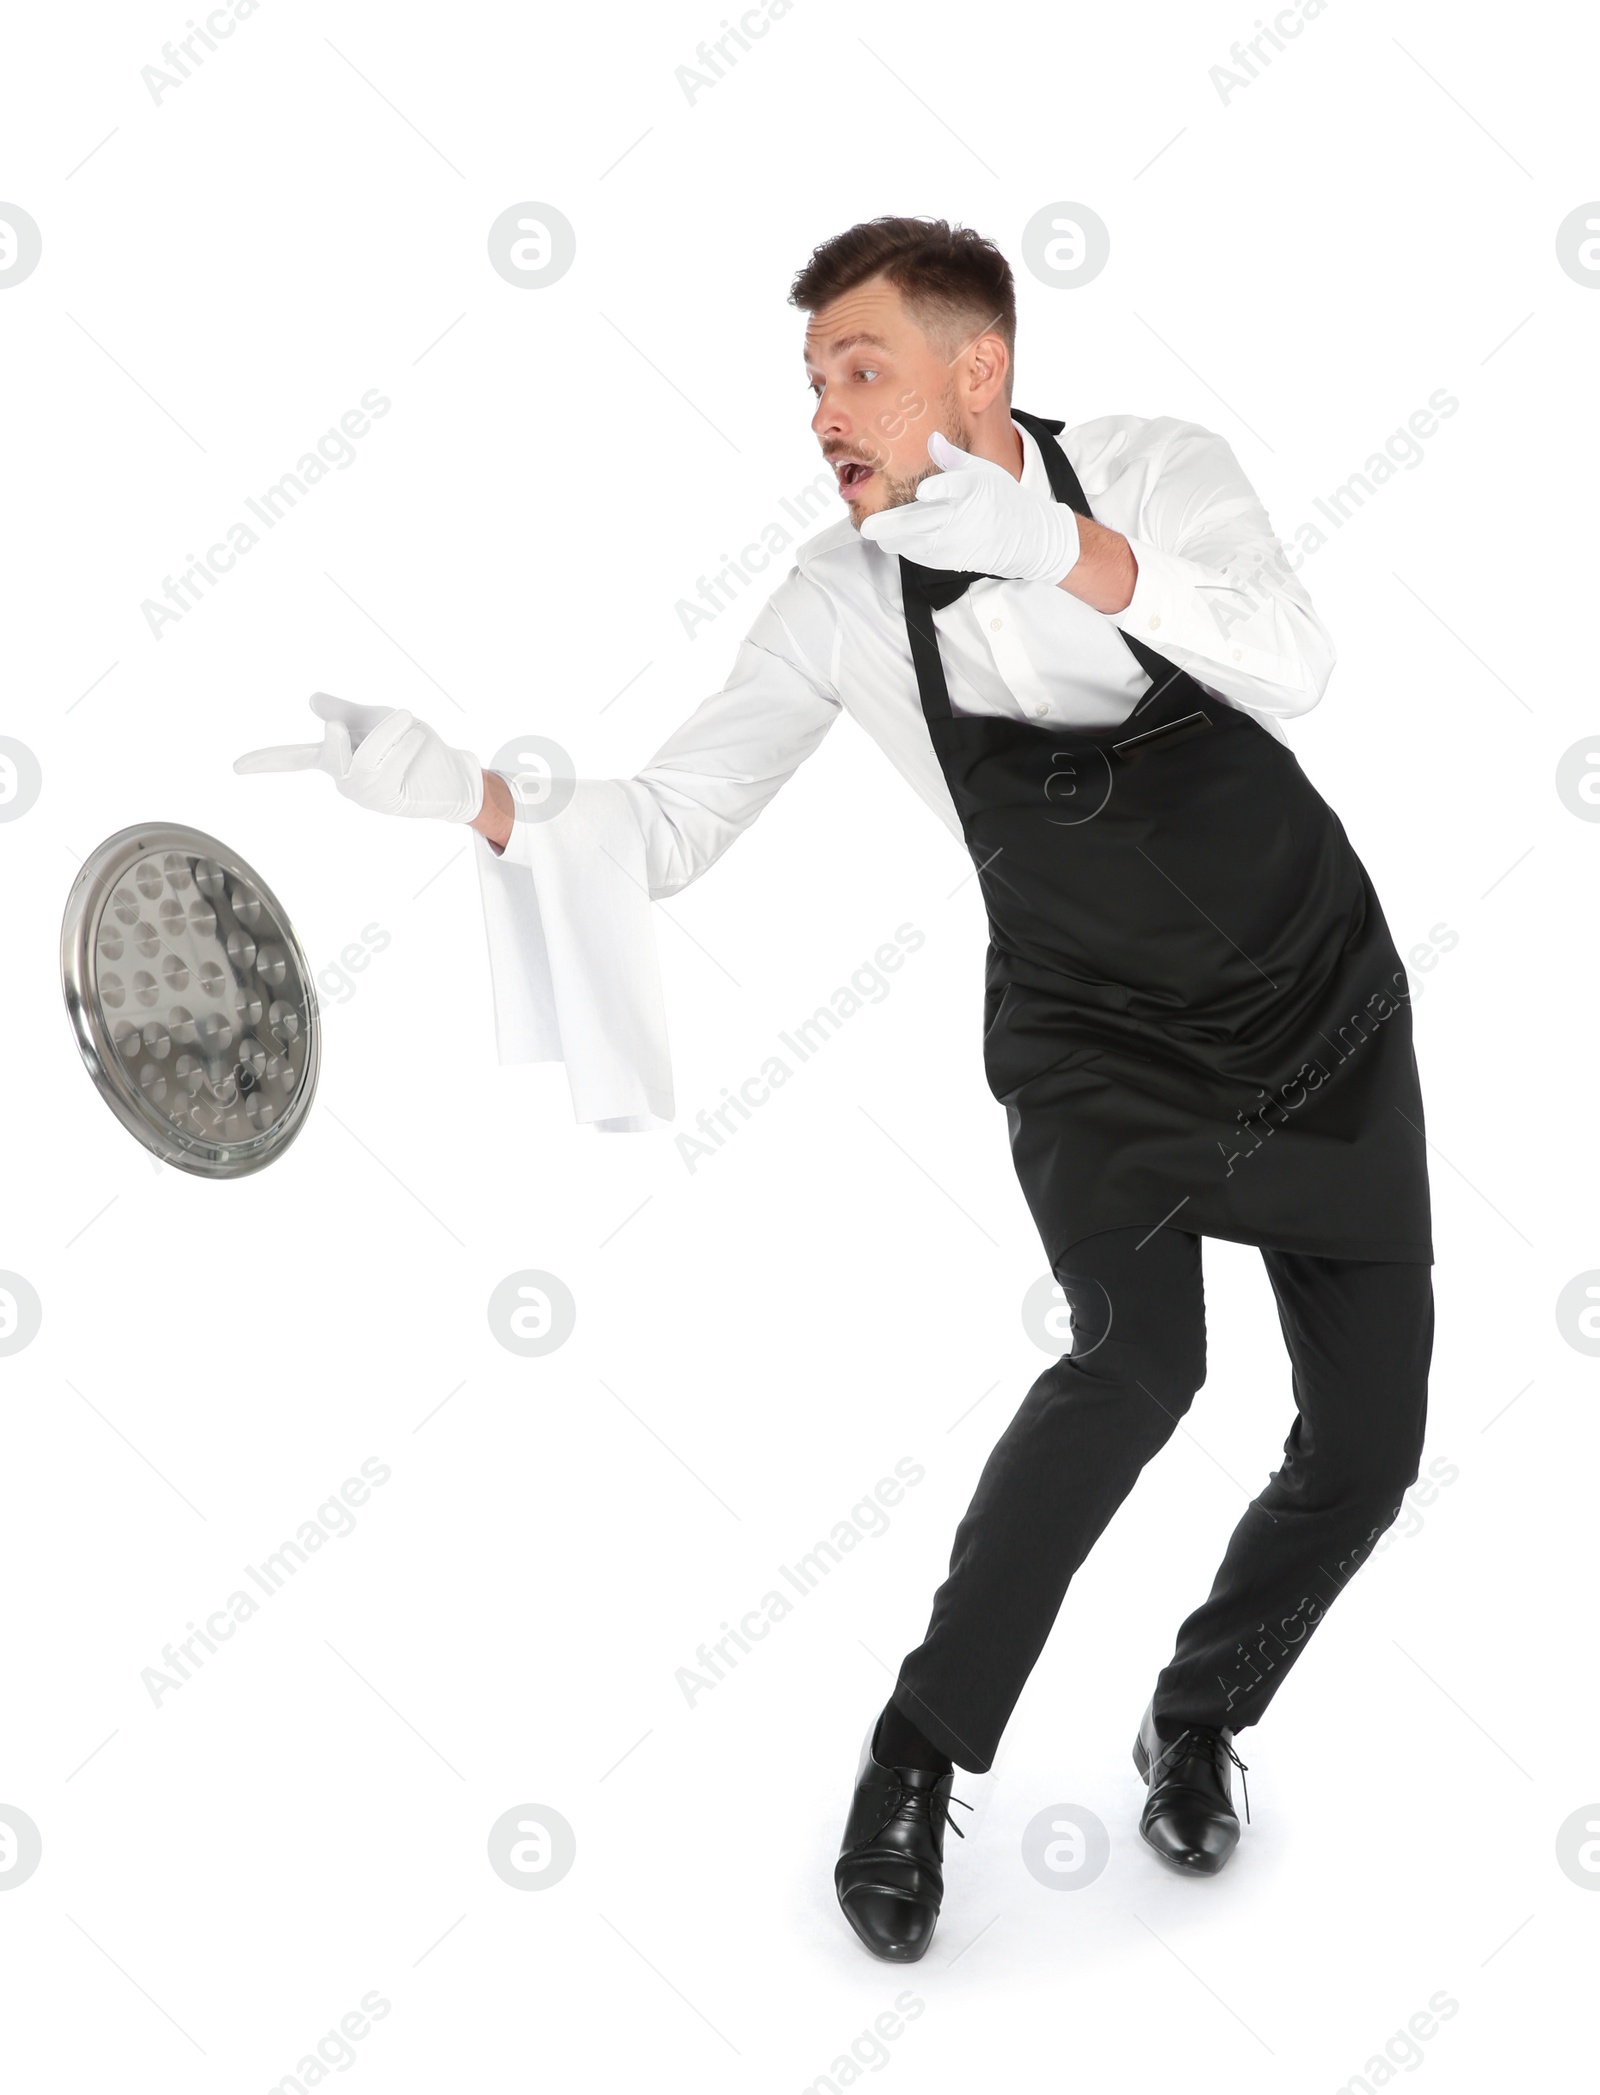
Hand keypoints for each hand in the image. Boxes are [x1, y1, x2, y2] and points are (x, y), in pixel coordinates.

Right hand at [234, 693, 484, 823]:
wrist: (450, 772)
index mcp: (335, 759)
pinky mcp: (388, 801)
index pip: (293, 758)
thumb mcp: (376, 718)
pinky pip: (389, 768)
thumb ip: (344, 712)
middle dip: (335, 739)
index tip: (235, 767)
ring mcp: (365, 794)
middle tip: (338, 725)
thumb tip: (312, 702)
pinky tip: (416, 739)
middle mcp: (344, 780)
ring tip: (408, 721)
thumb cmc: (413, 744)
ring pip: (366, 758)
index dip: (266, 760)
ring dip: (389, 731)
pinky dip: (404, 745)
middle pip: (328, 755)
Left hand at [860, 430, 1079, 583]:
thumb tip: (933, 439)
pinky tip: (891, 538)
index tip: (924, 491)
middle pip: (925, 523)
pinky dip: (902, 545)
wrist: (1026, 537)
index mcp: (975, 490)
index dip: (941, 490)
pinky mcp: (950, 560)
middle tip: (867, 526)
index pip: (958, 488)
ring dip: (891, 538)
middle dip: (894, 526)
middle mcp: (964, 518)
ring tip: (873, 530)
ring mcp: (956, 543)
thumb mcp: (983, 472)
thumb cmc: (1000, 497)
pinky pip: (919, 554)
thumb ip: (953, 458)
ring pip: (915, 544)